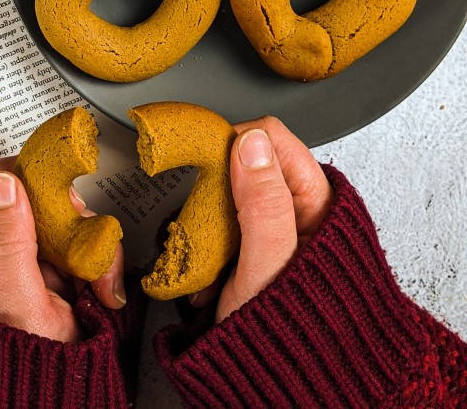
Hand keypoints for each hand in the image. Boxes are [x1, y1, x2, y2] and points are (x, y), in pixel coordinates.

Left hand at [0, 157, 125, 342]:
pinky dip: (102, 267)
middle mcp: (0, 259)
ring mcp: (32, 269)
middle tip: (83, 246)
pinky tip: (103, 294)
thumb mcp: (18, 307)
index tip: (58, 192)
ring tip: (97, 285)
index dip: (27, 179)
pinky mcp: (60, 282)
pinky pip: (86, 252)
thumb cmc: (26, 377)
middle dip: (69, 219)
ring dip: (92, 247)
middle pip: (37, 200)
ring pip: (67, 224)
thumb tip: (3, 181)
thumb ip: (8, 245)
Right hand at [196, 116, 332, 322]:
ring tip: (209, 258)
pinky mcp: (256, 248)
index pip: (271, 137)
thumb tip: (252, 143)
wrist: (273, 393)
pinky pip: (222, 226)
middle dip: (216, 188)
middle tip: (206, 221)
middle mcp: (300, 209)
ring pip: (229, 195)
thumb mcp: (269, 265)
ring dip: (209, 221)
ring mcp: (276, 229)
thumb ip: (264, 202)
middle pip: (246, 162)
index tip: (203, 163)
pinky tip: (210, 274)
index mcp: (317, 201)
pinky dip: (209, 245)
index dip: (233, 143)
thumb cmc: (285, 340)